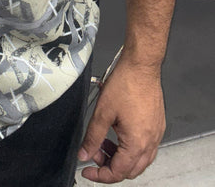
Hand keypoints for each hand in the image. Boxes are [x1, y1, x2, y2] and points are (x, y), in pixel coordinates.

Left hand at [78, 56, 165, 183]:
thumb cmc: (126, 83)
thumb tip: (84, 154)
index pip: (118, 172)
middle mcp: (151, 142)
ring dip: (120, 156)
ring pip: (139, 159)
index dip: (100, 175)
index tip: (87, 170)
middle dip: (110, 166)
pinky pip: (145, 146)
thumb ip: (92, 137)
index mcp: (137, 143)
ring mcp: (156, 133)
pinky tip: (117, 133)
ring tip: (103, 141)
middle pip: (130, 169)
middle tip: (94, 153)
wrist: (141, 65)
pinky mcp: (157, 124)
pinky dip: (129, 146)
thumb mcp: (102, 112)